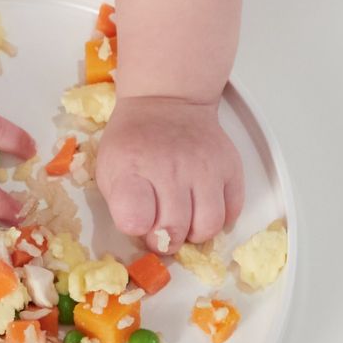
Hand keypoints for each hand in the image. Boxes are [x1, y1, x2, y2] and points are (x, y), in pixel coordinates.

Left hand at [94, 95, 244, 249]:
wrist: (166, 102)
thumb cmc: (134, 142)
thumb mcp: (109, 167)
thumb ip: (120, 203)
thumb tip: (142, 234)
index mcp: (132, 168)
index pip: (135, 218)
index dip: (136, 229)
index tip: (137, 223)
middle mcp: (171, 168)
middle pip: (174, 230)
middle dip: (165, 240)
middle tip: (161, 230)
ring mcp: (205, 167)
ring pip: (208, 226)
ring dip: (195, 233)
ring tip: (185, 221)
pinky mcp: (230, 167)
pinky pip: (233, 211)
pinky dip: (219, 219)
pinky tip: (203, 207)